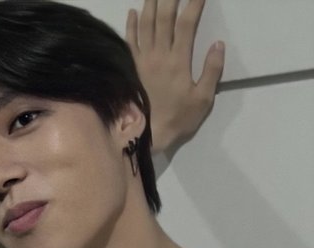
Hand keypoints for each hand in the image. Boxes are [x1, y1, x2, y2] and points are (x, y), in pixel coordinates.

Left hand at [126, 0, 224, 153]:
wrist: (148, 134)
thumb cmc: (177, 119)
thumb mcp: (202, 99)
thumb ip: (212, 71)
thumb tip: (218, 44)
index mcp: (178, 61)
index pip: (186, 24)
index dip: (193, 4)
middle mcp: (158, 55)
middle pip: (164, 18)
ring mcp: (142, 61)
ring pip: (145, 25)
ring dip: (151, 4)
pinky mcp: (131, 68)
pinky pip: (129, 42)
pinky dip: (130, 25)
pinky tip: (132, 12)